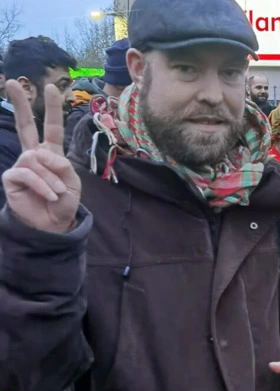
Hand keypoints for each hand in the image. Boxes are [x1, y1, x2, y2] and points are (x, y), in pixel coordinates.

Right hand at [1, 81, 80, 232]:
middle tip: (11, 81)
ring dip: (50, 178)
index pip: (51, 127)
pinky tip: (48, 196)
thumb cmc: (63, 202)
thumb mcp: (71, 182)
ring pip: (35, 160)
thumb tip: (42, 155)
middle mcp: (34, 156)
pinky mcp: (11, 178)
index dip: (51, 108)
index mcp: (51, 153)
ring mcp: (21, 166)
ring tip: (57, 193)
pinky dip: (42, 185)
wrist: (54, 224)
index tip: (49, 87)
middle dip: (20, 104)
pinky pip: (27, 174)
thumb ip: (60, 165)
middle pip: (25, 126)